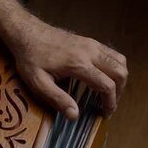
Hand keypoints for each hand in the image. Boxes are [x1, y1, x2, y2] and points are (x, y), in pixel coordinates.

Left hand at [1, 13, 127, 118]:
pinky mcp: (89, 40)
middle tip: (108, 104)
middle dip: (119, 91)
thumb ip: (58, 99)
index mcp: (79, 64)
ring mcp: (91, 44)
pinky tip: (101, 76)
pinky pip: (111, 53)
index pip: (107, 85)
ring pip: (119, 60)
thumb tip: (75, 115)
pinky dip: (114, 66)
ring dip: (119, 77)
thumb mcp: (38, 82)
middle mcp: (90, 52)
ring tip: (108, 92)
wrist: (26, 32)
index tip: (105, 113)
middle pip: (120, 71)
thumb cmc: (30, 58)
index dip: (110, 102)